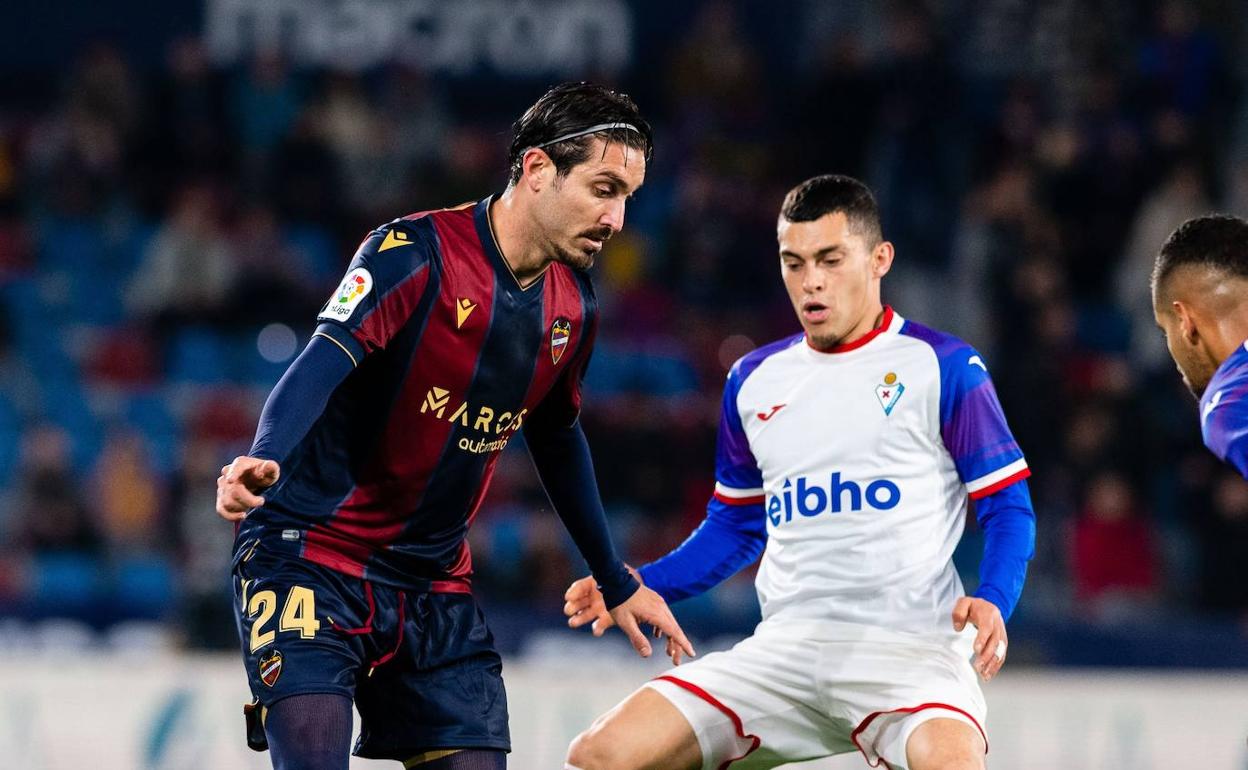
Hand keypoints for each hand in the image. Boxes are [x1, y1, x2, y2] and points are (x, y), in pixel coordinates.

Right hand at [216, 456, 280, 521]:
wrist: (259, 479)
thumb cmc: (266, 473)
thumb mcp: (272, 469)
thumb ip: (270, 467)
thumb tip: (263, 469)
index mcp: (240, 463)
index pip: (235, 467)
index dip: (232, 473)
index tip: (231, 480)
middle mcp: (228, 474)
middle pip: (233, 489)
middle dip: (248, 499)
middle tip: (261, 501)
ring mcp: (222, 487)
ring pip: (227, 501)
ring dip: (242, 506)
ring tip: (254, 505)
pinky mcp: (221, 499)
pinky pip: (221, 510)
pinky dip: (231, 516)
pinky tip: (243, 516)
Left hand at [564, 570, 695, 664]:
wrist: (616, 581)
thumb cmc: (619, 603)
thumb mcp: (626, 624)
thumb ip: (637, 639)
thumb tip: (648, 655)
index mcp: (656, 614)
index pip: (674, 632)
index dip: (683, 644)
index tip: (692, 654)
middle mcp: (661, 607)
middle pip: (674, 629)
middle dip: (677, 646)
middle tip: (676, 661)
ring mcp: (659, 602)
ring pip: (670, 623)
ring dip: (670, 638)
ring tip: (667, 652)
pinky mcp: (655, 600)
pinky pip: (663, 616)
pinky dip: (663, 628)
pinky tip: (658, 634)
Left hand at [952, 597, 1006, 680]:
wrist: (988, 606)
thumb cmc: (973, 606)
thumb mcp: (963, 602)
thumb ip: (958, 612)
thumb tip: (958, 628)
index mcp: (988, 614)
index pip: (987, 628)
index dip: (983, 639)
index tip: (976, 650)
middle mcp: (998, 624)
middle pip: (995, 642)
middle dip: (987, 656)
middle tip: (978, 667)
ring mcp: (1002, 634)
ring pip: (1000, 650)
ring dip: (993, 664)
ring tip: (984, 675)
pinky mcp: (1003, 642)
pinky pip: (1002, 655)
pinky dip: (996, 665)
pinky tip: (989, 674)